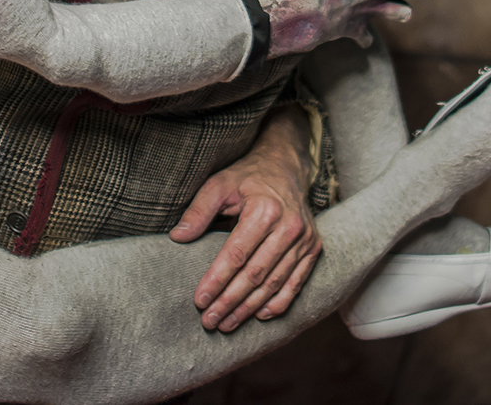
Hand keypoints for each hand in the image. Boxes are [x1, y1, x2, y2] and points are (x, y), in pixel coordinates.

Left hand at [169, 105, 322, 331]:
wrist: (286, 168)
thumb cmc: (247, 177)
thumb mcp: (219, 184)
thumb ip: (199, 210)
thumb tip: (177, 237)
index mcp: (265, 209)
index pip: (236, 254)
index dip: (217, 280)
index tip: (199, 301)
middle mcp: (289, 226)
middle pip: (255, 274)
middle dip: (230, 301)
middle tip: (209, 321)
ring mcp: (305, 239)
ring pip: (274, 283)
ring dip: (249, 308)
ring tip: (227, 323)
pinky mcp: (313, 248)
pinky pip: (296, 283)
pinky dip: (278, 303)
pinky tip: (258, 315)